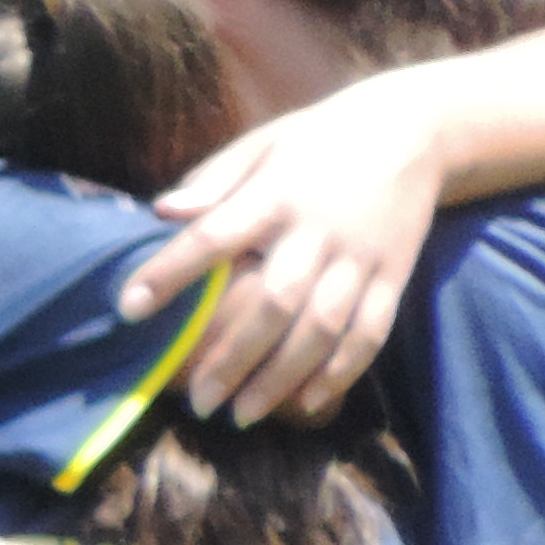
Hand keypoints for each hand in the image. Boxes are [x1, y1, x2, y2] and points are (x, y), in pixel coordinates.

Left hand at [122, 74, 448, 421]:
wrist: (416, 129)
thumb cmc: (318, 141)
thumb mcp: (263, 144)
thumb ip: (212, 180)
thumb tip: (160, 210)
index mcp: (276, 194)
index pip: (213, 236)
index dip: (170, 272)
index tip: (129, 307)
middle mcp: (319, 230)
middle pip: (274, 303)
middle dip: (234, 357)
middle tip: (199, 401)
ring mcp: (360, 257)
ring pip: (322, 329)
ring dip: (282, 378)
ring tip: (242, 415)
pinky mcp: (394, 275)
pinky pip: (370, 333)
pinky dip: (340, 373)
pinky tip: (307, 404)